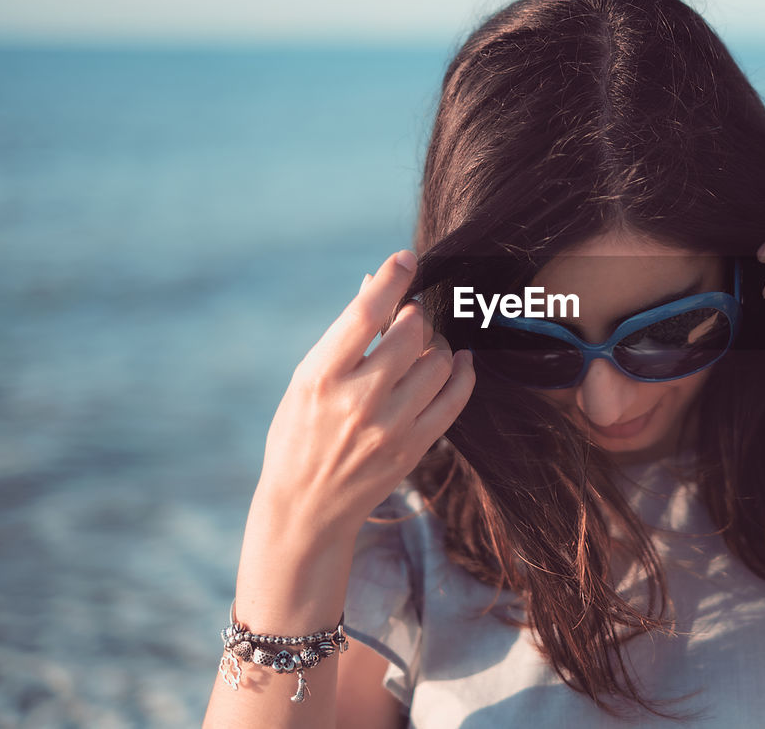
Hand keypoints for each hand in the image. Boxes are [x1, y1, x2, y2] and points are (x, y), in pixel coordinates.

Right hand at [258, 249, 475, 538]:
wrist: (307, 506)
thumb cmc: (301, 433)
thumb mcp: (307, 380)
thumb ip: (344, 337)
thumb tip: (375, 285)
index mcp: (321, 376)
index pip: (365, 313)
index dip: (391, 279)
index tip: (407, 258)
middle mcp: (358, 400)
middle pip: (411, 333)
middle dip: (415, 317)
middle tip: (409, 319)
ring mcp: (390, 426)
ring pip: (439, 362)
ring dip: (437, 344)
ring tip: (424, 346)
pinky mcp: (415, 447)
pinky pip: (455, 398)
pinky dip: (463, 372)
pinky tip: (459, 362)